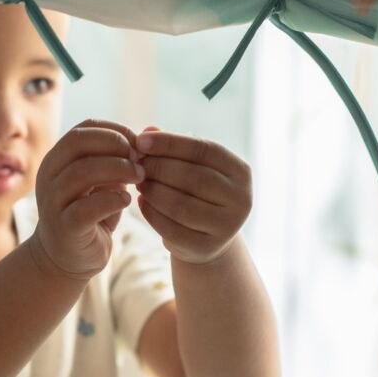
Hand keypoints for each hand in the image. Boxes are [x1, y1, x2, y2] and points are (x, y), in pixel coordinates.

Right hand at [31, 118, 143, 279]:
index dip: (114, 130)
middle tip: (140, 158)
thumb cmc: (90, 214)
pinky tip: (128, 200)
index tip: (139, 143)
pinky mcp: (64, 228)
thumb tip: (151, 131)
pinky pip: (87, 208)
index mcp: (57, 159)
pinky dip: (112, 199)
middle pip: (78, 143)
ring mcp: (53, 202)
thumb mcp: (104, 181)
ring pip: (82, 172)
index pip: (83, 129)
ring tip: (140, 177)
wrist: (68, 259)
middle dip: (115, 145)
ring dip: (118, 169)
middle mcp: (48, 176)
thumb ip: (119, 158)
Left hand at [133, 125, 252, 265]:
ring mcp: (227, 226)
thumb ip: (173, 148)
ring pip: (181, 205)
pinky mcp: (207, 247)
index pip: (204, 149)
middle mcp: (241, 198)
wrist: (208, 237)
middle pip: (193, 177)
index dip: (170, 143)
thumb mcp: (192, 167)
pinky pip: (172, 229)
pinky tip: (141, 202)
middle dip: (158, 168)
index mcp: (241, 171)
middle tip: (136, 164)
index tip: (141, 140)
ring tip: (138, 182)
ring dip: (153, 191)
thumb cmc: (198, 192)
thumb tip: (148, 129)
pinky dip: (151, 214)